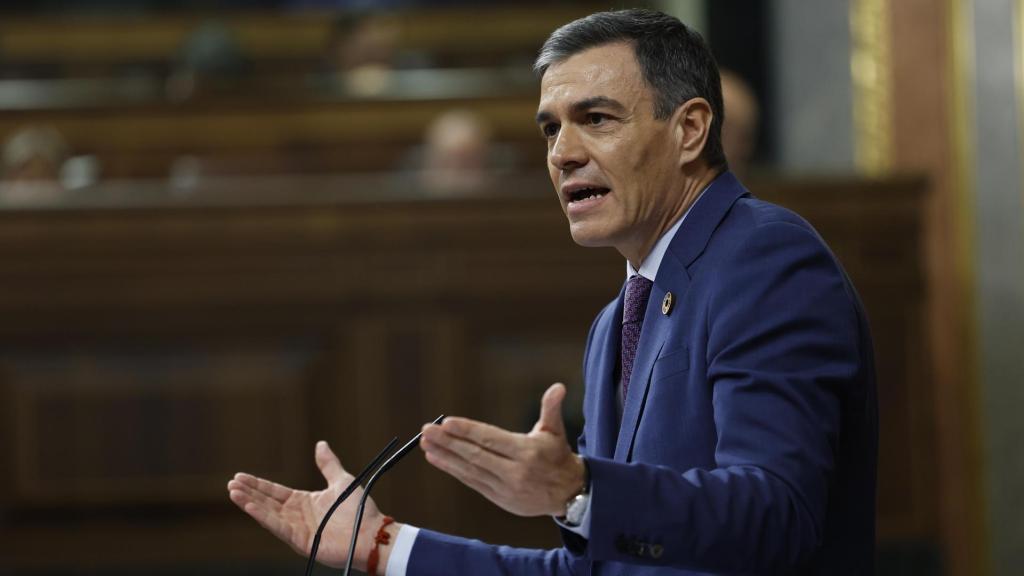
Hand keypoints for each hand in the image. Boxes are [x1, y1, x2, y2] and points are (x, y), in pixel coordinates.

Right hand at [227, 441, 399, 571]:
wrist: (371, 533)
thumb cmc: (360, 511)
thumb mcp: (341, 480)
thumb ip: (328, 464)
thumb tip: (320, 444)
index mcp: (305, 502)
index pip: (276, 492)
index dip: (258, 484)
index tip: (241, 476)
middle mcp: (298, 516)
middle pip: (268, 502)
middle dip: (249, 492)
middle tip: (231, 483)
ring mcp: (297, 529)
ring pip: (268, 513)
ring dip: (250, 503)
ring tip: (233, 493)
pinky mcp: (300, 540)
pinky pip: (278, 526)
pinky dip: (263, 516)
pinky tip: (250, 506)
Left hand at [420, 382, 585, 516]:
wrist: (570, 494)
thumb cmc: (558, 456)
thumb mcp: (556, 431)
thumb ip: (551, 407)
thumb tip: (558, 387)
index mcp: (527, 452)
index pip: (491, 439)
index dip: (468, 431)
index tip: (447, 422)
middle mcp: (515, 471)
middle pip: (476, 455)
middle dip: (449, 442)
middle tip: (427, 430)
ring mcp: (505, 487)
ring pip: (470, 470)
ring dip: (445, 456)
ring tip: (426, 443)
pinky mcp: (499, 498)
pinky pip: (472, 482)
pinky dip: (452, 470)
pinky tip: (437, 459)